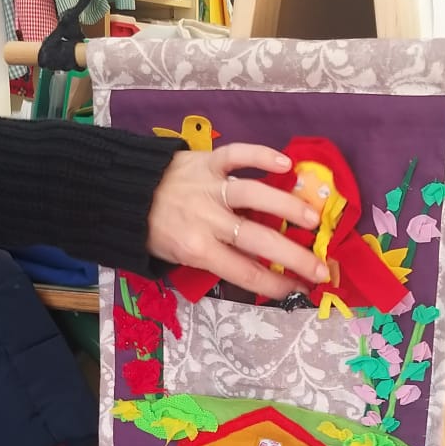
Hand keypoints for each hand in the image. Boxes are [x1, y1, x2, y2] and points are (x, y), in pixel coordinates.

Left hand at [148, 145, 324, 299]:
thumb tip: (258, 268)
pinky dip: (262, 156)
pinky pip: (237, 154)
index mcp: (197, 249)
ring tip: (313, 219)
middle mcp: (206, 219)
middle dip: (295, 257)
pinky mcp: (207, 160)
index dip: (276, 284)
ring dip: (287, 206)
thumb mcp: (178, 258)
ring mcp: (209, 187)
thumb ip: (214, 260)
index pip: (245, 272)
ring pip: (254, 195)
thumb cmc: (153, 231)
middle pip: (258, 240)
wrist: (122, 194)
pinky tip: (287, 163)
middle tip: (322, 267)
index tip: (301, 290)